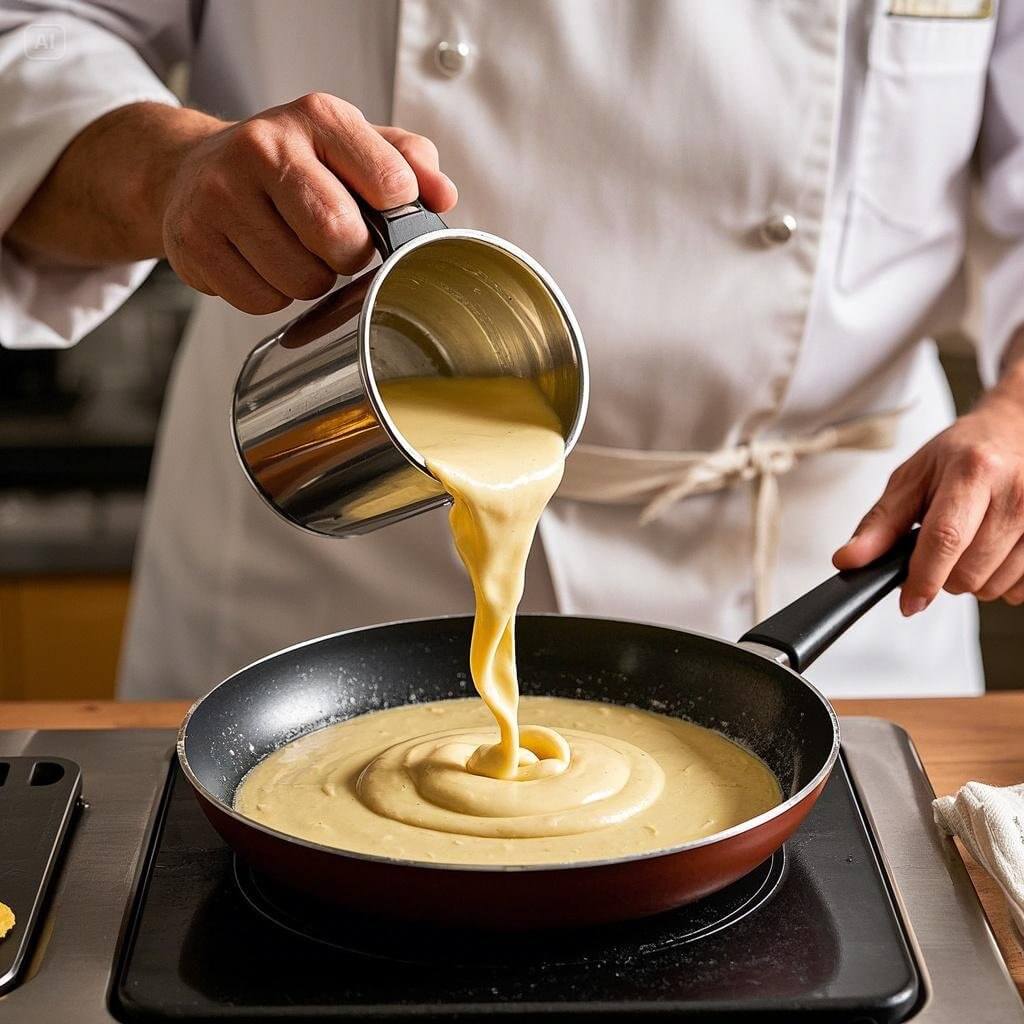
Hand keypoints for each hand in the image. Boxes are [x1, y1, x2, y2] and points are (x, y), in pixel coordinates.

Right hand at [159, 94, 456, 312]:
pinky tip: (260, 263)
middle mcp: (263, 146)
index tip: (379, 216)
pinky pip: (262, 301)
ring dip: (310, 280)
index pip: (390, 183)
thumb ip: (407, 162)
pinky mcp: (193, 240)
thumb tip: (443, 197)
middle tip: (333, 242)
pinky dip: (272, 296)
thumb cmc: (287, 165)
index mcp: (316, 117)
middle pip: (341, 238)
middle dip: (349, 255)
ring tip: (293, 250)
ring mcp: (221, 193)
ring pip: (303, 279)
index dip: (394, 217)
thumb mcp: (350, 145)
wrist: (191, 171)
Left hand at [833, 378, 1023, 613]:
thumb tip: (849, 560)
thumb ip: (880, 524)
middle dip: (943, 575)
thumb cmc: (961, 456)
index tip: (909, 602)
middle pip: (969, 571)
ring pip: (996, 587)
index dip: (923, 578)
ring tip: (971, 543)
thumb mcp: (912, 479)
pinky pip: (1021, 590)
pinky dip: (1002, 581)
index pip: (945, 538)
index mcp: (974, 470)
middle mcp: (1018, 490)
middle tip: (941, 548)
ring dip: (973, 579)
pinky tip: (997, 550)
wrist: (1016, 432)